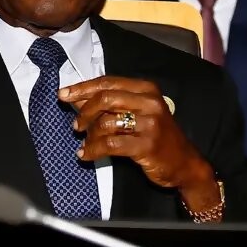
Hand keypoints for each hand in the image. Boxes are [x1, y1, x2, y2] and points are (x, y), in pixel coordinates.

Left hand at [58, 76, 219, 211]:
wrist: (184, 163)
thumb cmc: (156, 136)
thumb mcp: (137, 113)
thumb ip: (110, 104)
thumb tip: (76, 98)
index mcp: (146, 89)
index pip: (108, 82)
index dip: (82, 88)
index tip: (63, 95)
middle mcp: (149, 102)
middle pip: (105, 99)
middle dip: (84, 112)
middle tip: (76, 125)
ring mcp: (150, 124)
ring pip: (106, 123)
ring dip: (89, 135)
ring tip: (86, 142)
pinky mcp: (146, 145)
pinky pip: (110, 145)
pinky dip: (92, 150)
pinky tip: (85, 154)